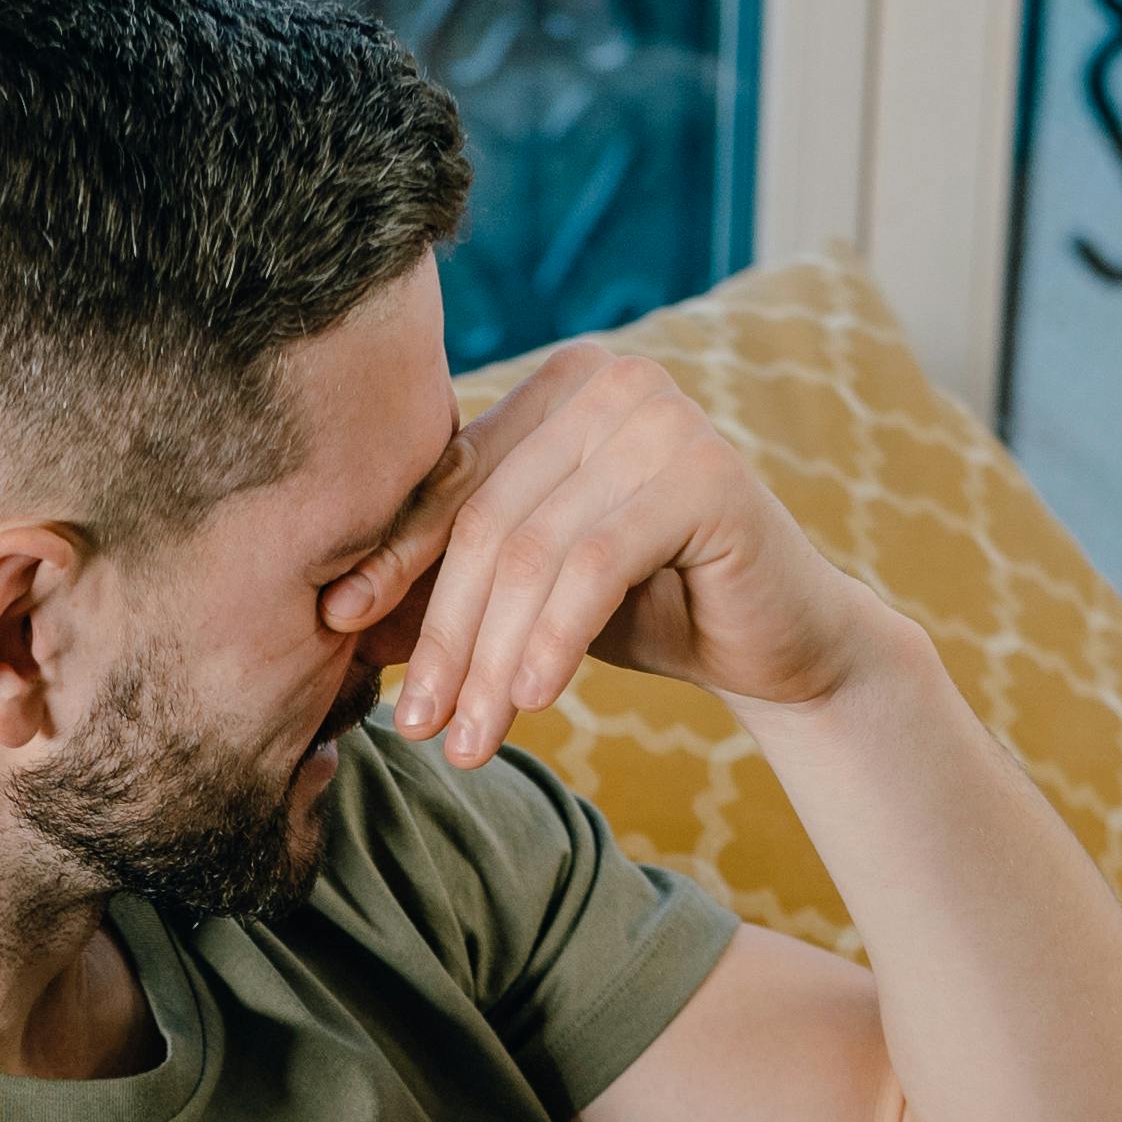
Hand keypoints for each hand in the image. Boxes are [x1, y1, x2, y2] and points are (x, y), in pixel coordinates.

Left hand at [327, 340, 895, 767]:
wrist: (780, 644)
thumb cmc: (651, 611)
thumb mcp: (532, 597)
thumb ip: (454, 585)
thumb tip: (341, 616)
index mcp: (557, 390)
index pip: (454, 479)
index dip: (393, 558)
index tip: (343, 633)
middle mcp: (608, 381)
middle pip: (488, 520)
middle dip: (446, 633)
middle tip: (417, 723)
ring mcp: (661, 415)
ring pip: (534, 552)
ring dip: (493, 658)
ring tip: (470, 740)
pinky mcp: (705, 471)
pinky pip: (596, 565)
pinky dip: (554, 640)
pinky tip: (535, 704)